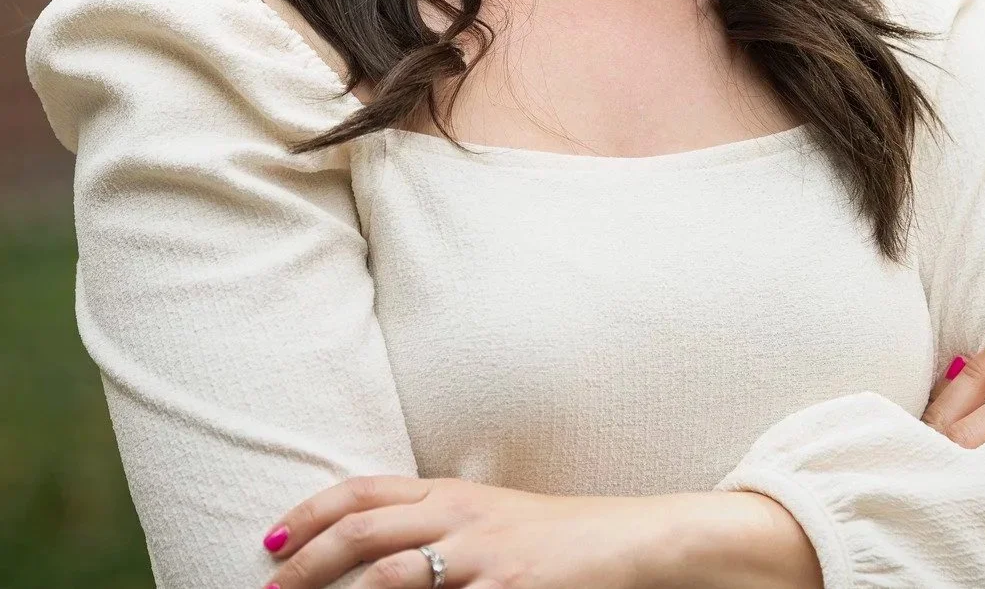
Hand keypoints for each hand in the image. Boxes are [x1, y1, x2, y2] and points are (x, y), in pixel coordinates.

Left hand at [259, 474, 701, 588]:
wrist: (625, 539)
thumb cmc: (554, 535)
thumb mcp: (488, 515)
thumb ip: (435, 523)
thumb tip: (372, 548)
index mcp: (448, 492)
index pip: (362, 492)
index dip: (310, 512)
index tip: (272, 540)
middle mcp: (457, 516)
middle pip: (362, 532)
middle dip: (305, 562)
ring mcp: (480, 556)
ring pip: (389, 578)